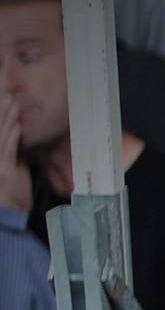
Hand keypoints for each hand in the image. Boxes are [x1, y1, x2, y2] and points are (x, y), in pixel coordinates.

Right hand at [0, 96, 27, 212]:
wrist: (7, 215)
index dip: (0, 116)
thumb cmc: (10, 194)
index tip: (5, 98)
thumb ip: (13, 154)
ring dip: (7, 118)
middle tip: (7, 94)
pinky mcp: (5, 171)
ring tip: (12, 102)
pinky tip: (16, 126)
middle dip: (1, 111)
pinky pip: (8, 151)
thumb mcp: (12, 169)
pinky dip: (12, 137)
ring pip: (1, 135)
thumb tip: (18, 138)